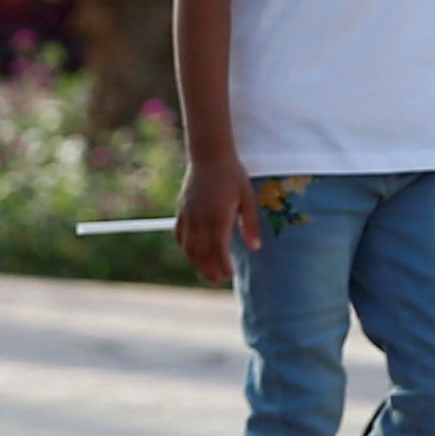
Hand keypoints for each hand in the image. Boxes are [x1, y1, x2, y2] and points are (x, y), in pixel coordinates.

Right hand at [173, 157, 262, 289]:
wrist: (209, 155)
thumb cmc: (232, 175)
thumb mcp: (247, 198)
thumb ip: (251, 224)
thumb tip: (255, 247)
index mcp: (218, 217)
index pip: (218, 250)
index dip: (223, 266)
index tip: (230, 275)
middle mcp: (200, 219)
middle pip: (201, 254)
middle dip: (210, 270)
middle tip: (219, 279)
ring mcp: (188, 215)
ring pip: (188, 248)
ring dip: (197, 263)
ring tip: (207, 271)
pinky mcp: (181, 211)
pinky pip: (179, 236)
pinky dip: (185, 248)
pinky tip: (193, 253)